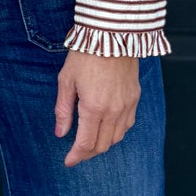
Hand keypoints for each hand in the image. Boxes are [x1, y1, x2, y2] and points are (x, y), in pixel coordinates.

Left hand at [55, 51, 139, 165]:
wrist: (112, 34)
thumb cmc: (85, 54)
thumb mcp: (66, 81)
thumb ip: (63, 110)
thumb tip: (60, 133)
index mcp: (94, 107)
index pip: (86, 143)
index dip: (76, 156)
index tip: (68, 162)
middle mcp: (113, 110)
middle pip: (102, 145)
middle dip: (88, 153)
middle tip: (76, 154)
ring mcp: (127, 105)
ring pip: (117, 137)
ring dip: (103, 144)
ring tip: (90, 143)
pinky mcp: (135, 97)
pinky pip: (127, 124)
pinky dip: (116, 132)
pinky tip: (106, 128)